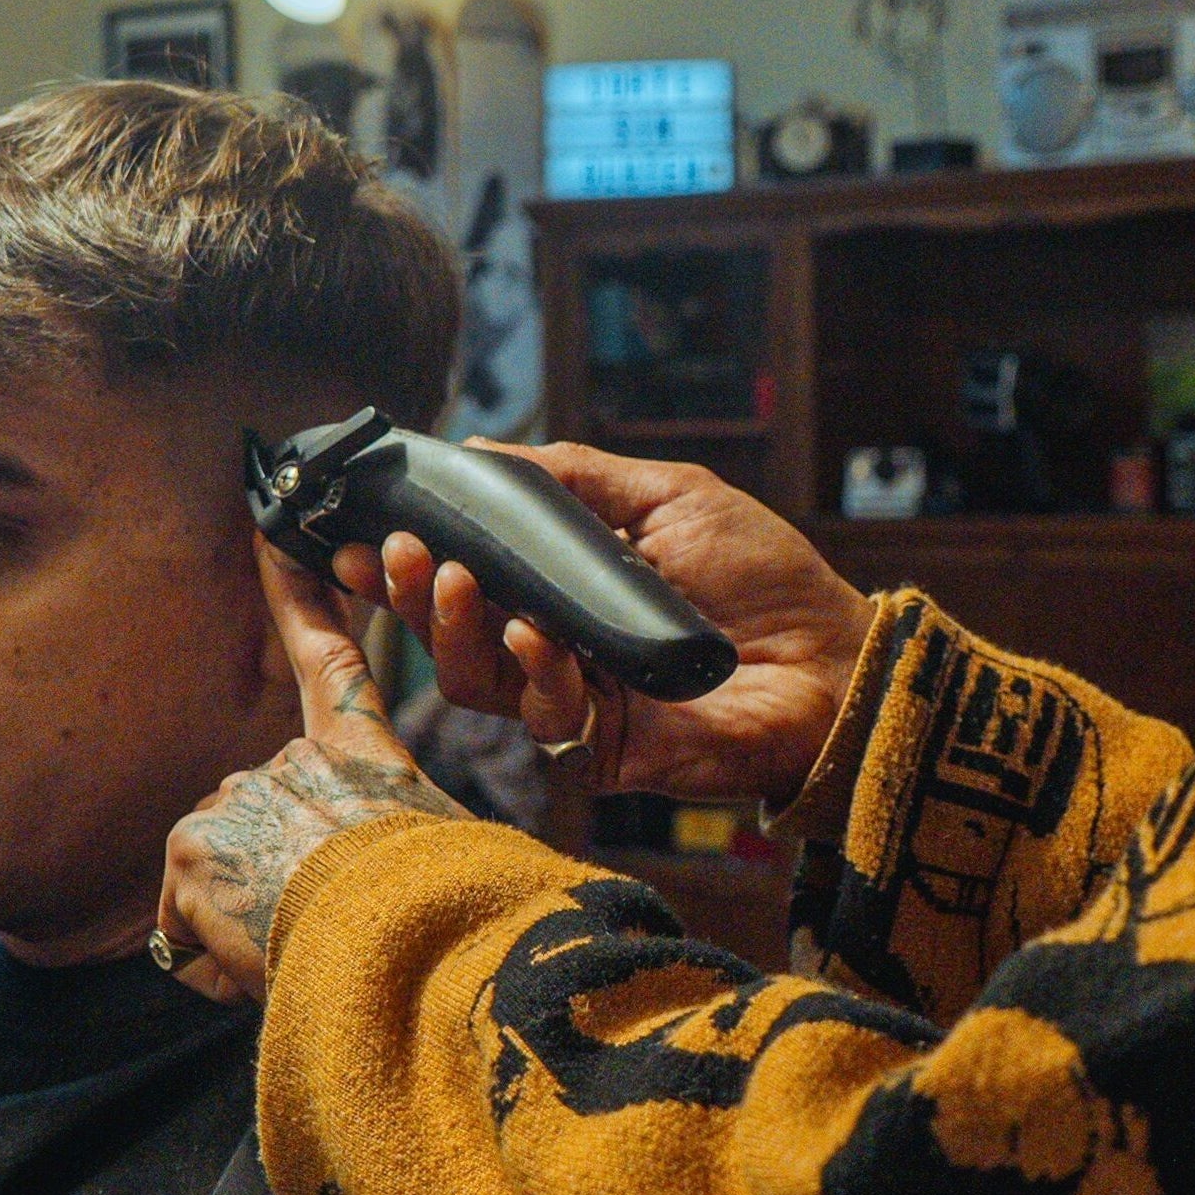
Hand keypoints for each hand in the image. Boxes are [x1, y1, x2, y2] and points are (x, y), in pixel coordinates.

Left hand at [157, 537, 468, 1003]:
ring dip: (242, 918)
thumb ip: (383, 838)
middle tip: (320, 921)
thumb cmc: (438, 921)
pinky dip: (208, 956)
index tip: (270, 535)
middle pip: (256, 817)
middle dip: (270, 872)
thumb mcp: (437, 857)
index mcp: (366, 753)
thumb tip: (338, 863)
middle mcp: (299, 759)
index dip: (299, 596)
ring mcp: (242, 795)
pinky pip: (181, 922)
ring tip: (299, 944)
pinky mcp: (195, 841)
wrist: (407, 943)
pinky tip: (256, 959)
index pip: (329, 658)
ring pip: (219, 871)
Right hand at [332, 442, 874, 810]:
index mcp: (561, 587)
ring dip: (452, 629)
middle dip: (407, 591)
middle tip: (392, 551)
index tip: (357, 531)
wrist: (836, 657)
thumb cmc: (763, 577)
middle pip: (448, 632)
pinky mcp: (604, 746)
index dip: (405, 558)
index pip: (462, 574)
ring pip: (475, 680)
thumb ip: (575, 479)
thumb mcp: (667, 497)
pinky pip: (543, 714)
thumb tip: (483, 448)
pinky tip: (543, 635)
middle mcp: (553, 646)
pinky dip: (535, 671)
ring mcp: (574, 699)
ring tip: (456, 579)